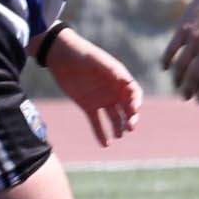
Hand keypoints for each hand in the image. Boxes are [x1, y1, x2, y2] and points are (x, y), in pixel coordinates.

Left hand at [43, 30, 144, 144]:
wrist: (61, 56)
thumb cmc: (82, 54)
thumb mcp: (97, 60)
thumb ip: (111, 70)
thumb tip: (126, 80)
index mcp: (119, 79)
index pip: (134, 93)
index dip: (136, 102)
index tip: (134, 110)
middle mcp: (112, 91)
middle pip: (127, 108)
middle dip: (131, 118)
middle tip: (130, 128)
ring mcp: (101, 99)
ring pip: (114, 117)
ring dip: (118, 127)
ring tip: (119, 136)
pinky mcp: (88, 106)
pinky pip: (97, 122)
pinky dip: (101, 134)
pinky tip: (105, 144)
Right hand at [162, 0, 198, 97]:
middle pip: (194, 75)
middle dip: (188, 89)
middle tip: (185, 97)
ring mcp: (194, 38)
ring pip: (181, 65)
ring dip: (177, 79)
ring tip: (177, 85)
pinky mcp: (182, 29)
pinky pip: (171, 49)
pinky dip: (166, 60)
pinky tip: (165, 68)